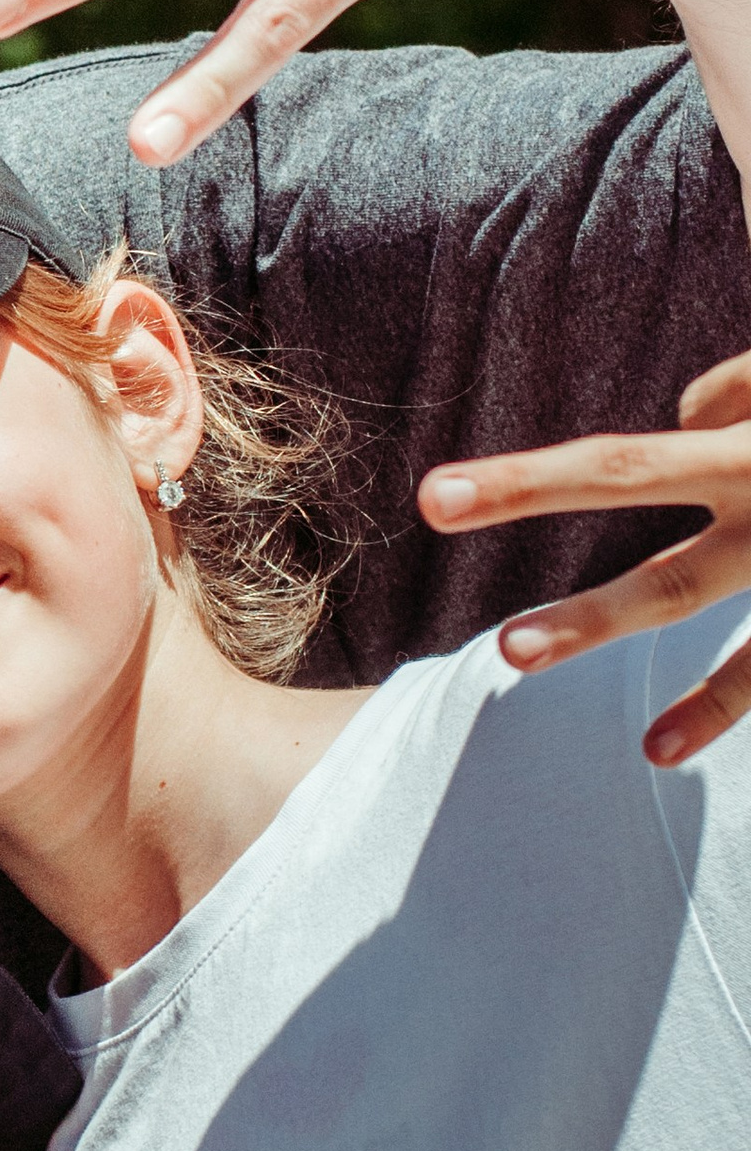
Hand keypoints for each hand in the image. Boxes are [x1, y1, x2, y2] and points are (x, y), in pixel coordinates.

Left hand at [419, 348, 750, 764]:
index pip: (620, 466)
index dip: (524, 484)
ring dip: (652, 669)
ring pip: (732, 634)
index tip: (429, 500)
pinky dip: (725, 704)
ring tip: (538, 677)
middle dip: (582, 605)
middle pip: (664, 563)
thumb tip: (682, 399)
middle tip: (500, 652)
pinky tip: (657, 751)